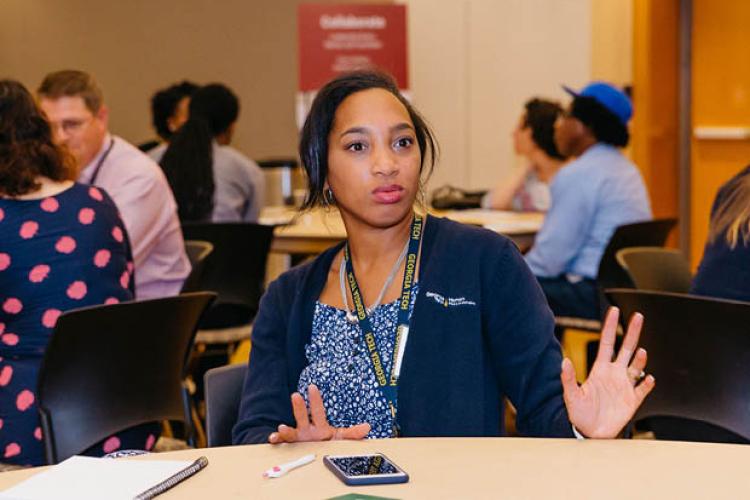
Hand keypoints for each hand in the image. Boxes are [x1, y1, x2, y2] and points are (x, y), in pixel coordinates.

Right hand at [268, 384, 370, 443]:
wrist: (317, 455)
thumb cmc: (328, 444)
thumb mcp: (341, 438)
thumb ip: (352, 434)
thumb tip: (367, 427)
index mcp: (319, 426)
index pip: (318, 410)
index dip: (316, 399)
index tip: (312, 387)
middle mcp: (307, 430)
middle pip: (302, 416)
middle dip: (299, 407)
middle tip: (296, 395)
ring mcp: (298, 438)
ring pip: (291, 431)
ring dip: (286, 430)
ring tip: (281, 427)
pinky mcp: (292, 448)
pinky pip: (283, 445)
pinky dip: (277, 442)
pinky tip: (272, 440)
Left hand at [561, 307, 655, 437]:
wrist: (590, 433)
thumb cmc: (579, 414)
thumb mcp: (570, 395)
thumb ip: (568, 378)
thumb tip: (564, 361)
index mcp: (600, 369)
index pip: (607, 342)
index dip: (610, 326)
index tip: (615, 310)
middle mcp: (614, 374)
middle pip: (626, 348)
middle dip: (632, 332)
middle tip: (638, 316)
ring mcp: (624, 386)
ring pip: (637, 366)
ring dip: (640, 359)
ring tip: (641, 352)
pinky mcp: (632, 400)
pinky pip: (643, 389)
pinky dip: (647, 383)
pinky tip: (648, 378)